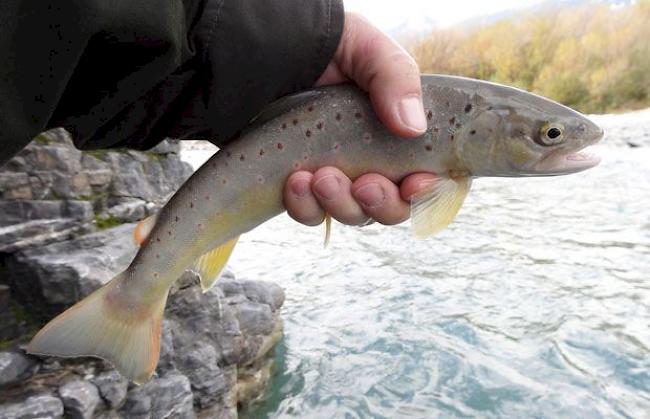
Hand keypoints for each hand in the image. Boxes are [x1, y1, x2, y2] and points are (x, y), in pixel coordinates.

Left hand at [283, 12, 437, 226]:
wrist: (272, 49)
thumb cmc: (330, 46)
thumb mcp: (369, 50)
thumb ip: (396, 78)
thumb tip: (413, 127)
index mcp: (403, 134)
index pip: (430, 176)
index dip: (429, 191)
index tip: (413, 185)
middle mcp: (376, 161)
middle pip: (393, 208)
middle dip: (382, 204)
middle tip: (364, 185)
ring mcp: (339, 176)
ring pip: (353, 214)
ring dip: (341, 204)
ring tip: (320, 177)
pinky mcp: (304, 185)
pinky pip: (311, 214)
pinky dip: (306, 206)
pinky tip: (295, 181)